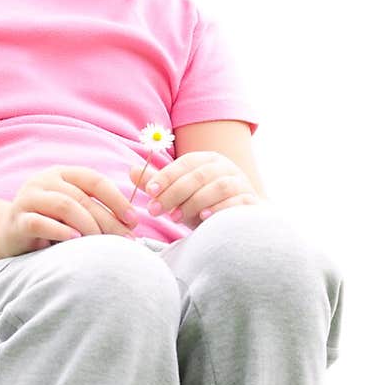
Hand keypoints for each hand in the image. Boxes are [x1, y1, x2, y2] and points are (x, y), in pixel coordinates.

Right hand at [0, 165, 140, 255]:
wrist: (8, 234)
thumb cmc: (49, 223)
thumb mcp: (72, 211)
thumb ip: (94, 210)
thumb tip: (130, 226)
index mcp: (63, 174)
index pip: (94, 180)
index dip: (117, 199)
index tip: (133, 220)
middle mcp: (45, 181)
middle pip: (82, 197)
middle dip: (108, 220)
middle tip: (125, 240)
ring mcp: (28, 198)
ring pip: (64, 206)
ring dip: (88, 225)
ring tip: (101, 243)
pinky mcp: (17, 220)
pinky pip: (39, 222)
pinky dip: (60, 231)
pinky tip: (75, 240)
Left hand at [129, 152, 260, 228]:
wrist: (240, 224)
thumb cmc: (205, 206)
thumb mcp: (179, 196)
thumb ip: (159, 185)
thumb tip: (131, 171)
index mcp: (207, 160)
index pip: (185, 163)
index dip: (166, 176)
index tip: (149, 192)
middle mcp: (226, 167)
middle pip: (199, 175)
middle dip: (174, 193)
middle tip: (155, 210)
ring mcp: (242, 183)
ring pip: (219, 186)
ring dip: (194, 201)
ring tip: (174, 218)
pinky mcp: (253, 201)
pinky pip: (238, 201)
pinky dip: (221, 208)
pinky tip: (204, 218)